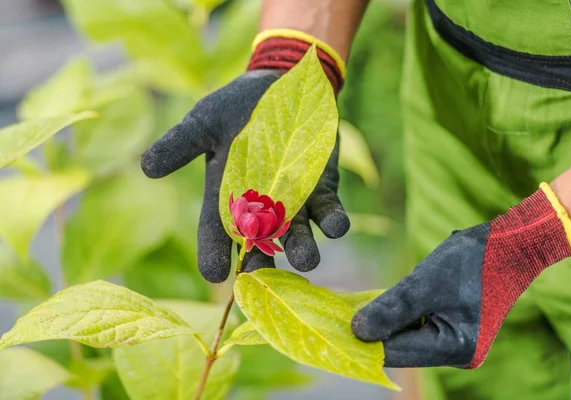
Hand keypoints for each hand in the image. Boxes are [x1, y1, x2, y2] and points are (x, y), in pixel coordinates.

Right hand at [141, 69, 348, 282]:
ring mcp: (294, 202)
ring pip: (296, 235)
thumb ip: (180, 145)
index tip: (214, 274)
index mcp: (227, 197)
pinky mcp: (322, 189)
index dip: (214, 252)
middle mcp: (261, 208)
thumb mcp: (204, 122)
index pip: (217, 231)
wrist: (281, 84)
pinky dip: (333, 221)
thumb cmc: (236, 106)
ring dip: (302, 249)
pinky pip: (327, 211)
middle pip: (259, 243)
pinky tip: (336, 227)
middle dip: (262, 261)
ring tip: (306, 260)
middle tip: (262, 277)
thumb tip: (146, 167)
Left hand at [352, 187, 570, 367]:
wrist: (510, 245)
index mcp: (454, 349)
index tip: (335, 325)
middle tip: (341, 313)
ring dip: (387, 321)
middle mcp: (457, 354)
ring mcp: (457, 343)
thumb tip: (356, 331)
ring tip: (358, 305)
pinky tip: (385, 302)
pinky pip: (418, 327)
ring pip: (407, 337)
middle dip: (374, 330)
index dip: (365, 340)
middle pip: (401, 348)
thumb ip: (391, 309)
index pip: (396, 353)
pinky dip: (401, 315)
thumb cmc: (471, 261)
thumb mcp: (424, 283)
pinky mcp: (454, 329)